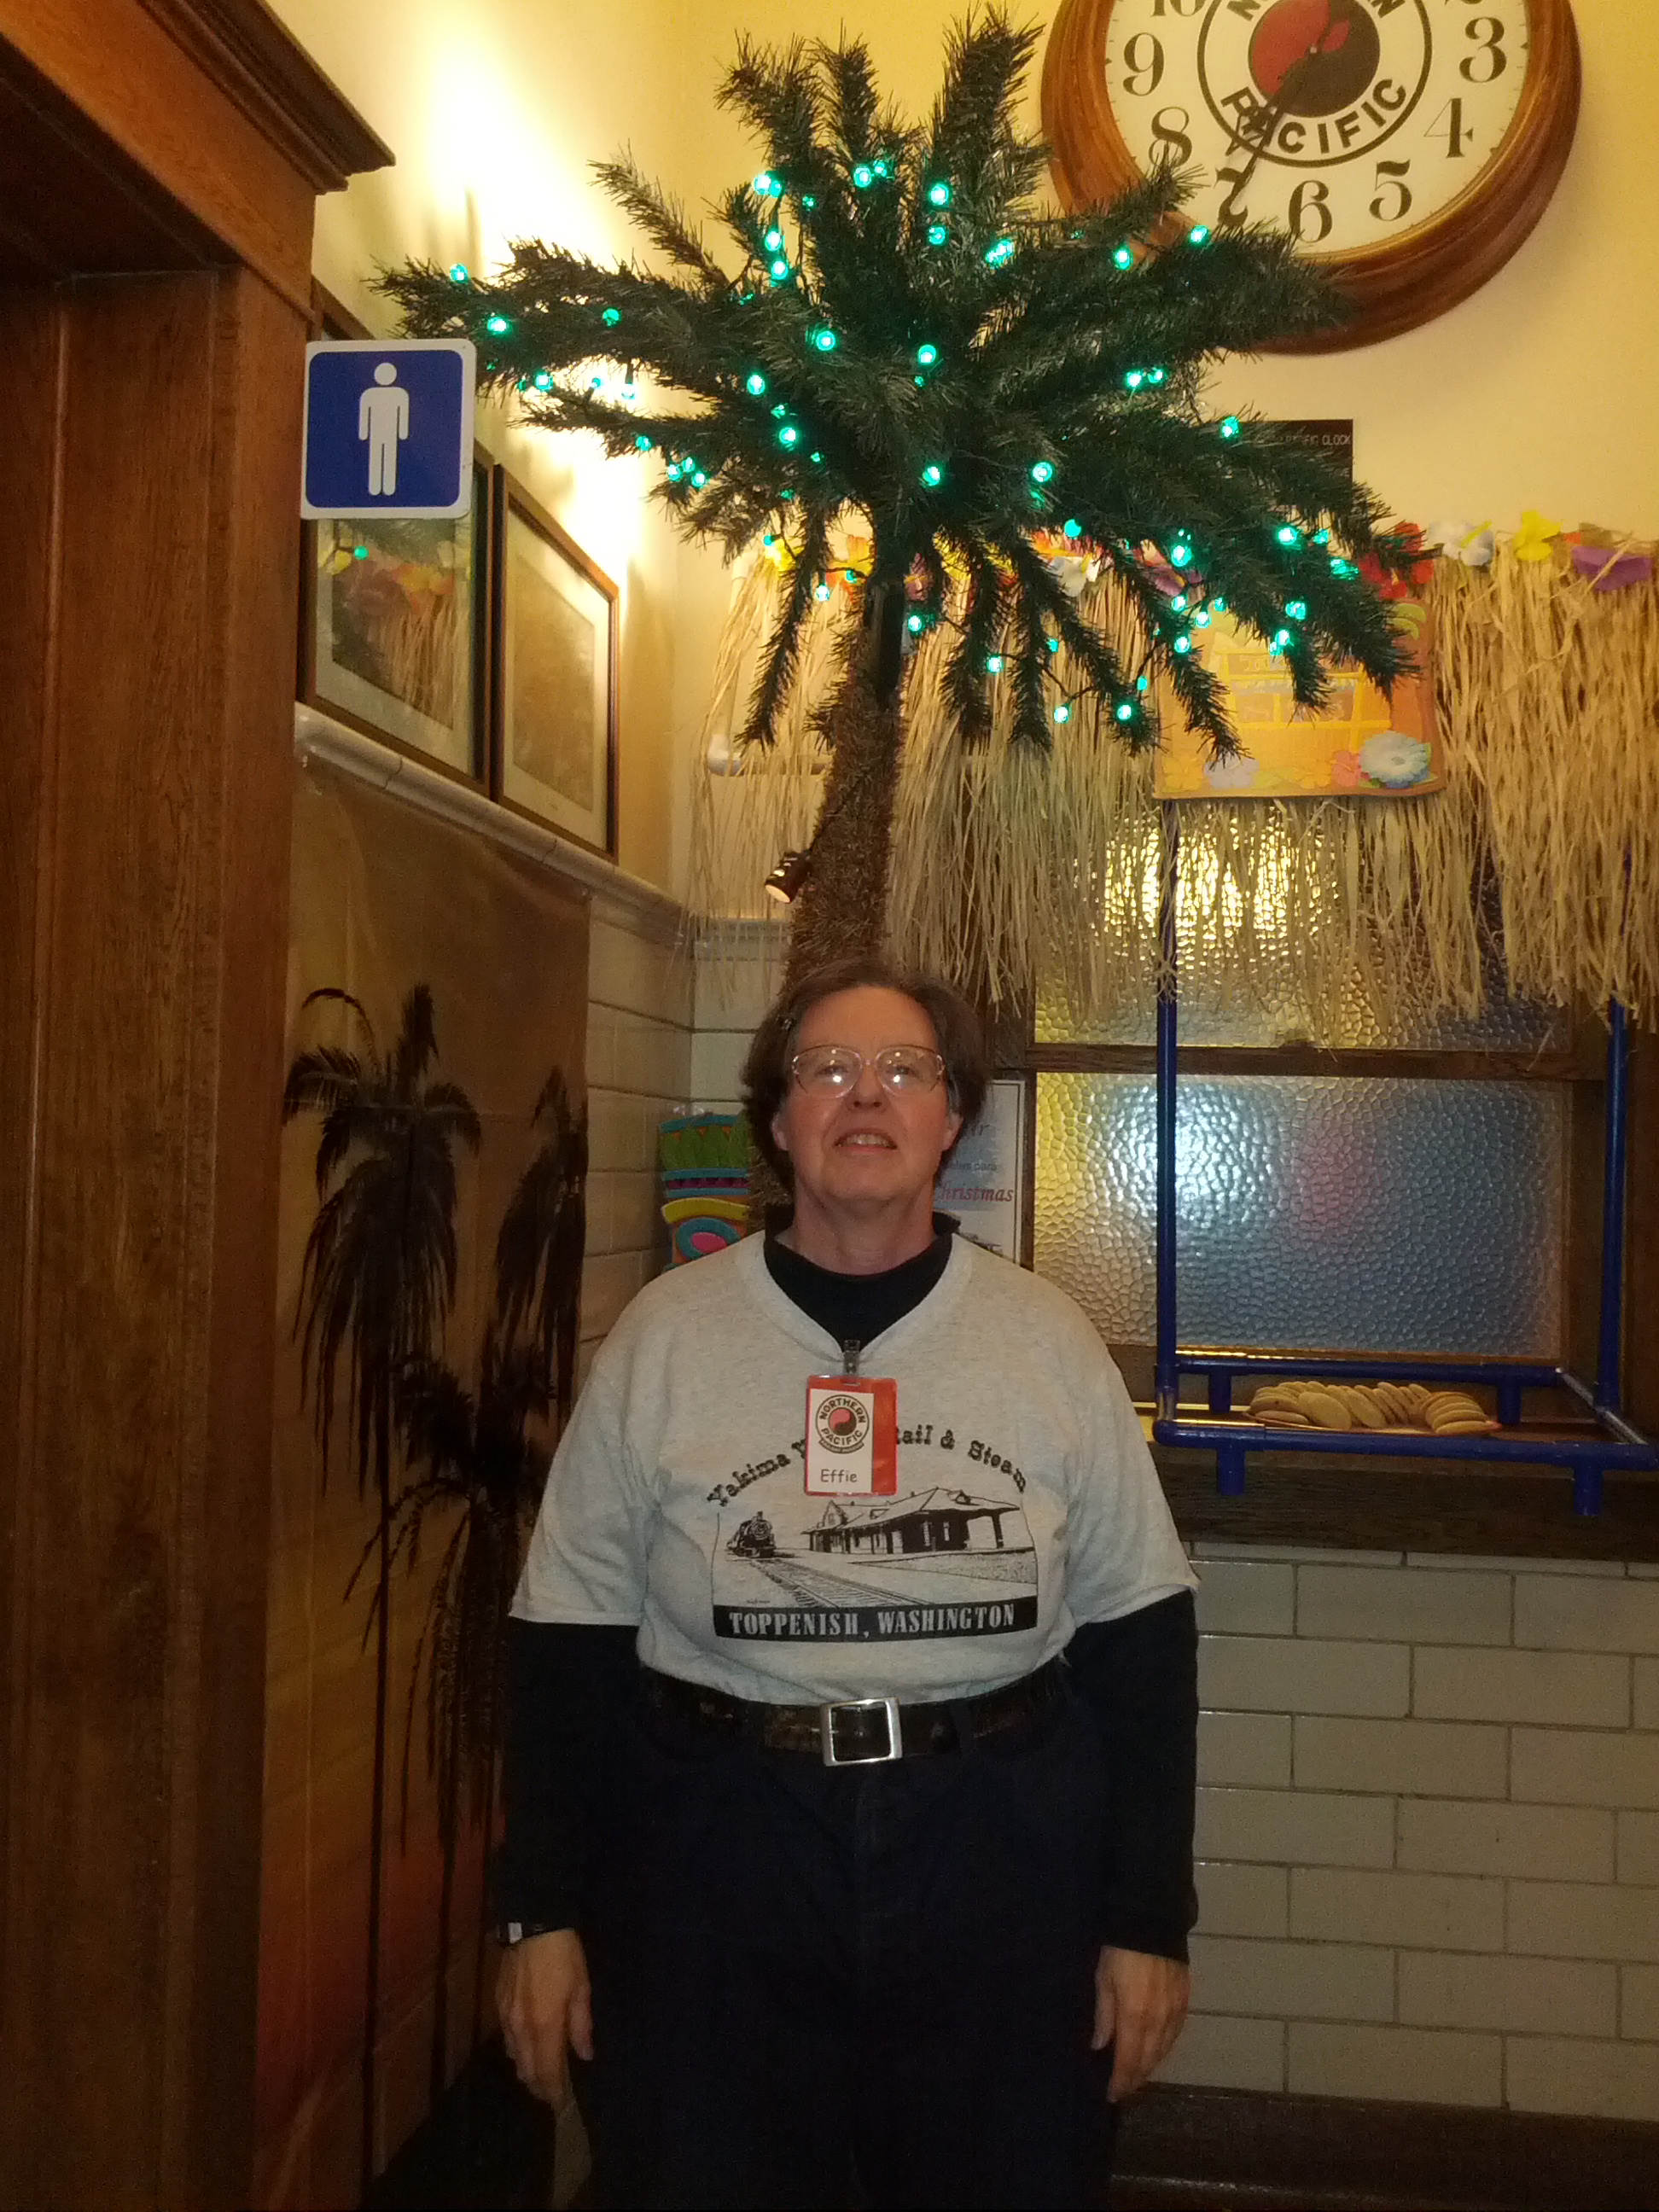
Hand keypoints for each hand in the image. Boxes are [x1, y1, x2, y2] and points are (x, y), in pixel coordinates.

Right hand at [498, 1928, 592, 2109]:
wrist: (531, 1924)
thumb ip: (581, 2025)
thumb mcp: (581, 1988)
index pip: (547, 2072)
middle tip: (551, 2093)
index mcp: (544, 2027)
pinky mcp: (498, 2006)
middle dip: (538, 2086)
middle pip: (526, 2070)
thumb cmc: (563, 1956)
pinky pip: (506, 2040)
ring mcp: (506, 2018)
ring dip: (526, 2070)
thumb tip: (585, 2055)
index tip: (560, 2104)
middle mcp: (520, 2029)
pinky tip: (526, 2047)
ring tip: (539, 2075)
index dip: (553, 2091)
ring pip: (513, 2057)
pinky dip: (516, 2051)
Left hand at [1091, 1945, 1189, 2101]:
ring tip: (1138, 2075)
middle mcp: (1158, 2022)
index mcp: (1135, 2018)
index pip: (1129, 2062)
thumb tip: (1100, 2046)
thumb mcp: (1103, 1980)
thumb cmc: (1120, 1950)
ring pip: (1164, 2051)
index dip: (1121, 2081)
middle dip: (1135, 2078)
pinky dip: (1164, 2048)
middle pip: (1149, 2061)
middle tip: (1124, 2089)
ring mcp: (1175, 2013)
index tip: (1112, 2095)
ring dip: (1150, 2066)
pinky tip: (1157, 2050)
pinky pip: (1175, 2035)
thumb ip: (1104, 2016)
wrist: (1153, 1923)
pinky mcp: (1185, 2002)